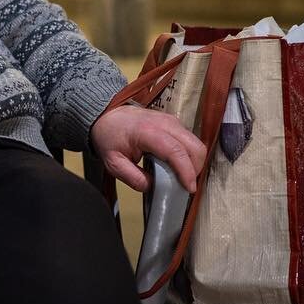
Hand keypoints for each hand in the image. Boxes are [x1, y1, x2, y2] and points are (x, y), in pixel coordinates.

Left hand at [90, 104, 207, 193]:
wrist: (107, 115)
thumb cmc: (110, 137)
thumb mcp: (113, 162)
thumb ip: (132, 177)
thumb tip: (152, 187)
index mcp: (147, 131)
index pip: (175, 151)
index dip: (186, 171)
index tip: (189, 188)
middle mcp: (164, 123)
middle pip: (194, 146)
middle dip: (195, 168)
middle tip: (185, 184)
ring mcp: (172, 121)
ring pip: (196, 143)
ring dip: (194, 162)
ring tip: (180, 176)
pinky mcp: (175, 123)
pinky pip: (190, 140)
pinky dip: (189, 155)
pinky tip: (177, 165)